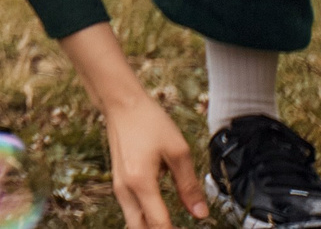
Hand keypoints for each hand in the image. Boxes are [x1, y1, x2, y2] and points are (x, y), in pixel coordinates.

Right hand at [99, 93, 206, 228]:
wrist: (121, 104)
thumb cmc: (149, 122)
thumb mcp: (178, 151)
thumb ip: (189, 186)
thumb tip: (201, 214)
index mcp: (140, 182)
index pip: (160, 225)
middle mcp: (125, 189)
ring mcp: (119, 187)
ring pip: (134, 223)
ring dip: (152, 228)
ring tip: (174, 226)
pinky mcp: (119, 182)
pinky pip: (131, 211)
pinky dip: (145, 220)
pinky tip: (161, 216)